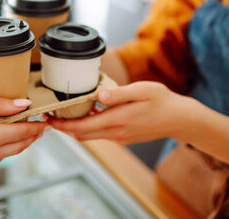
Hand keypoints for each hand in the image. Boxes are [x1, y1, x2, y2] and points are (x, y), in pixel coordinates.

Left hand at [47, 81, 190, 144]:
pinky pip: (100, 134)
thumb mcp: (142, 90)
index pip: (82, 126)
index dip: (62, 125)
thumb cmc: (162, 101)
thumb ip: (119, 94)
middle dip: (64, 127)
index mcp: (118, 120)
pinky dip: (89, 127)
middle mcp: (116, 133)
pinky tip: (87, 114)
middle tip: (49, 116)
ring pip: (90, 136)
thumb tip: (98, 96)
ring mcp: (120, 137)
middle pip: (82, 134)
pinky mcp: (124, 138)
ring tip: (63, 114)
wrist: (180, 119)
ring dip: (75, 128)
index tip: (48, 118)